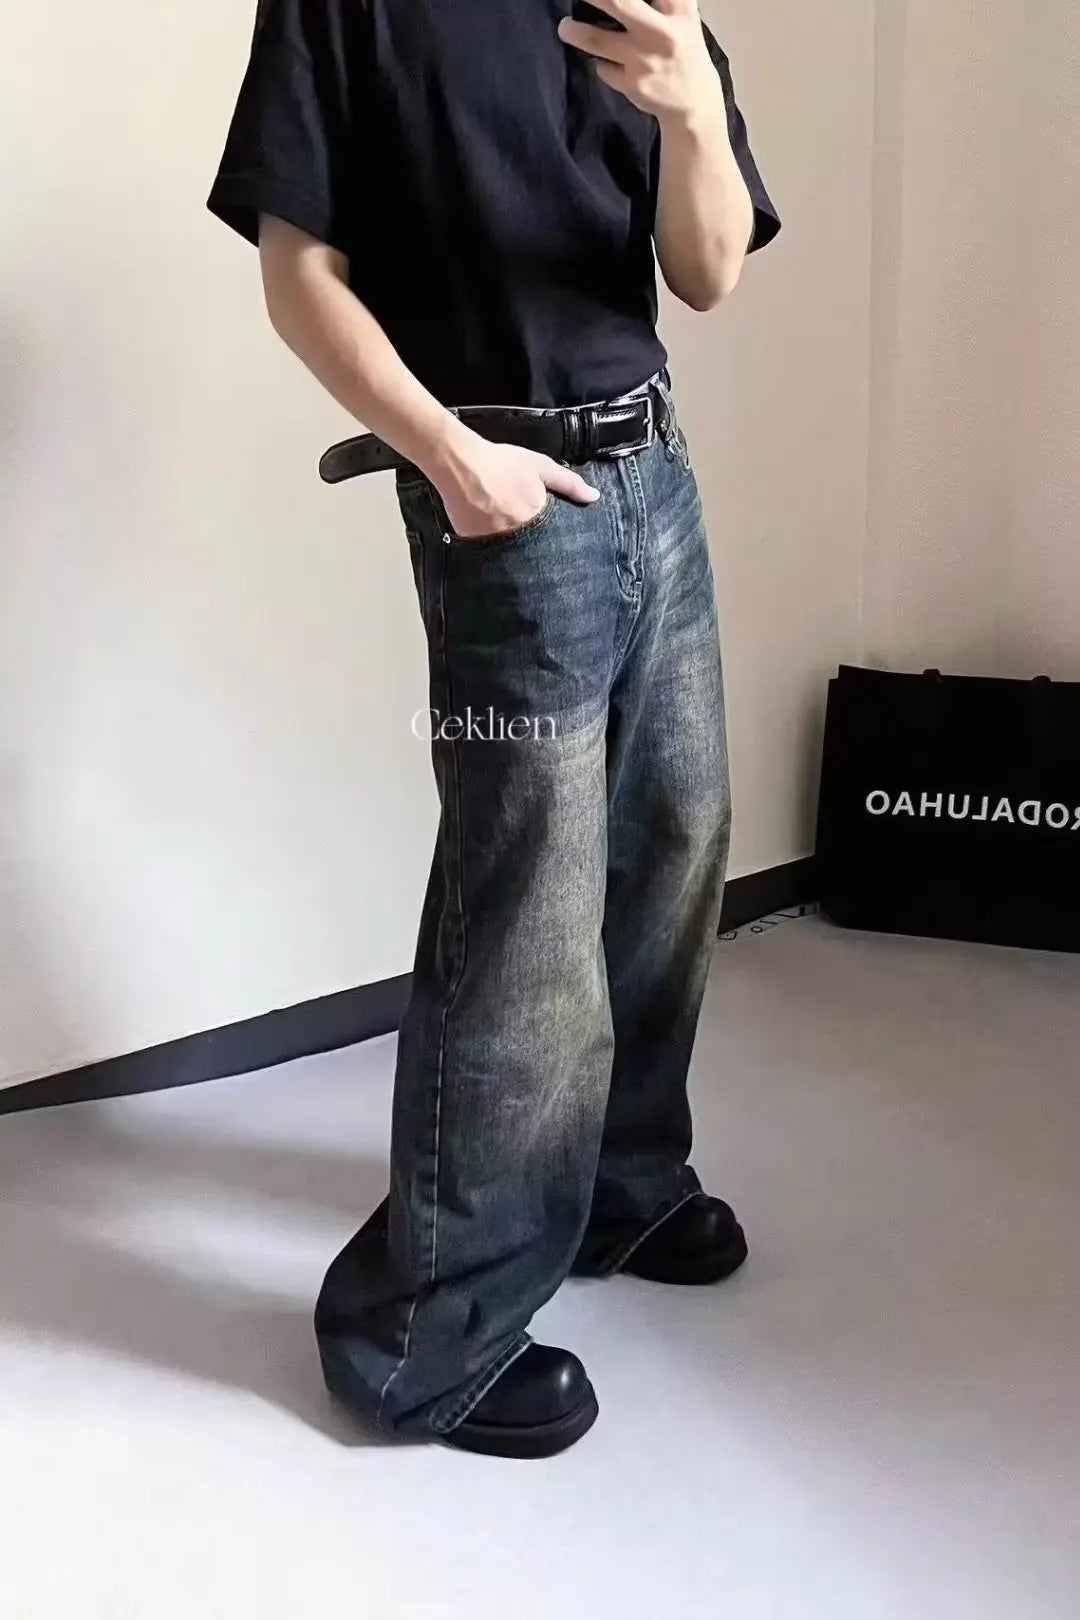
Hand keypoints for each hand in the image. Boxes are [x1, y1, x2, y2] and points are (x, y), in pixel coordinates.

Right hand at [428, 431, 600, 540]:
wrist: (460, 463)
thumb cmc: (499, 463)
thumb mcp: (540, 467)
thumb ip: (569, 483)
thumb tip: (594, 497)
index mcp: (536, 519)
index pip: (551, 538)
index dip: (551, 535)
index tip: (546, 528)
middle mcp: (516, 536)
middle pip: (529, 545)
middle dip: (529, 537)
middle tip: (517, 517)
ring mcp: (493, 542)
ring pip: (508, 549)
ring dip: (509, 538)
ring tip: (500, 518)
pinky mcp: (473, 543)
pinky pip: (486, 547)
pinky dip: (489, 538)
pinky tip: (485, 522)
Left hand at [557, 0, 716, 122]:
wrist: (693, 104)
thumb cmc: (684, 50)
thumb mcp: (684, 17)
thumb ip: (663, 1)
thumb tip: (622, 0)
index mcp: (678, 10)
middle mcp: (661, 32)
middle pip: (618, 1)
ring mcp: (643, 60)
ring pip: (595, 39)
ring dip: (574, 31)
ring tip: (566, 26)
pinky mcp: (631, 85)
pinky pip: (603, 67)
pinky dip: (602, 62)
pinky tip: (609, 62)